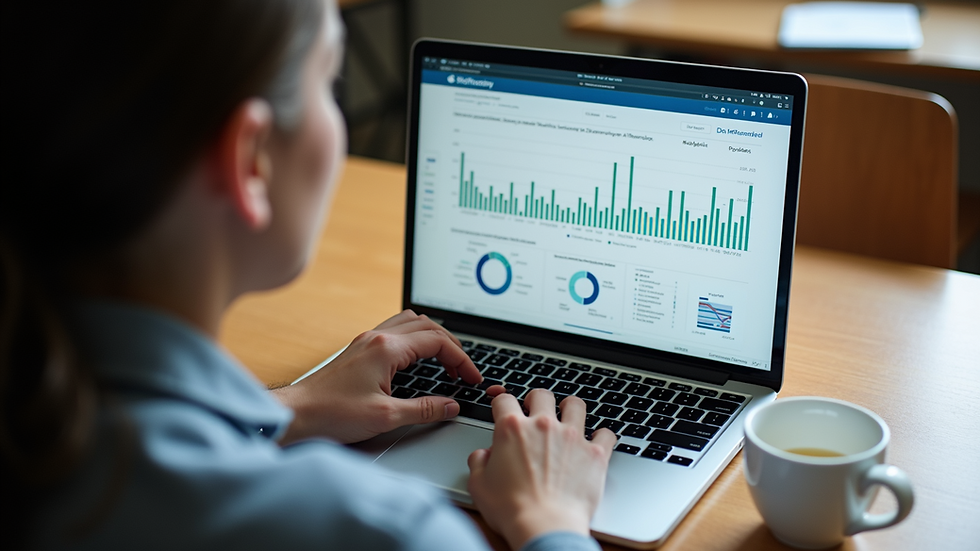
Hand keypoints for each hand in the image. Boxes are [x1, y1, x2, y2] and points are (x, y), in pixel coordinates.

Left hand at [272, 309, 481, 444]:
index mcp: (386, 349)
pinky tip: (418, 358)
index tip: (472, 379)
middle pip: (428, 326)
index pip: (437, 341)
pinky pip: (396, 330)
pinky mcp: (359, 348)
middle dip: (452, 346)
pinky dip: (415, 339)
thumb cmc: (332, 414)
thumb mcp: (386, 417)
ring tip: (446, 361)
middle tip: (464, 371)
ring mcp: (366, 340)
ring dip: (434, 337)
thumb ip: (425, 409)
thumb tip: (451, 405)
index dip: (462, 359)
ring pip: (411, 322)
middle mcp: (377, 338)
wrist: (296, 414)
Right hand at [467, 389, 615, 549]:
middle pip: (542, 395)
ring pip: (576, 405)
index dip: (501, 403)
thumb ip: (478, 463)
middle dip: (536, 400)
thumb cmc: (512, 509)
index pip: (504, 400)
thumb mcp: (479, 485)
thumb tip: (482, 456)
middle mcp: (543, 426)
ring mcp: (572, 437)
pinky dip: (602, 436)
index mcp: (512, 429)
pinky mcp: (595, 454)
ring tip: (568, 416)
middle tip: (535, 411)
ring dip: (570, 408)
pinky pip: (606, 433)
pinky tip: (597, 441)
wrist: (545, 526)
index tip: (503, 409)